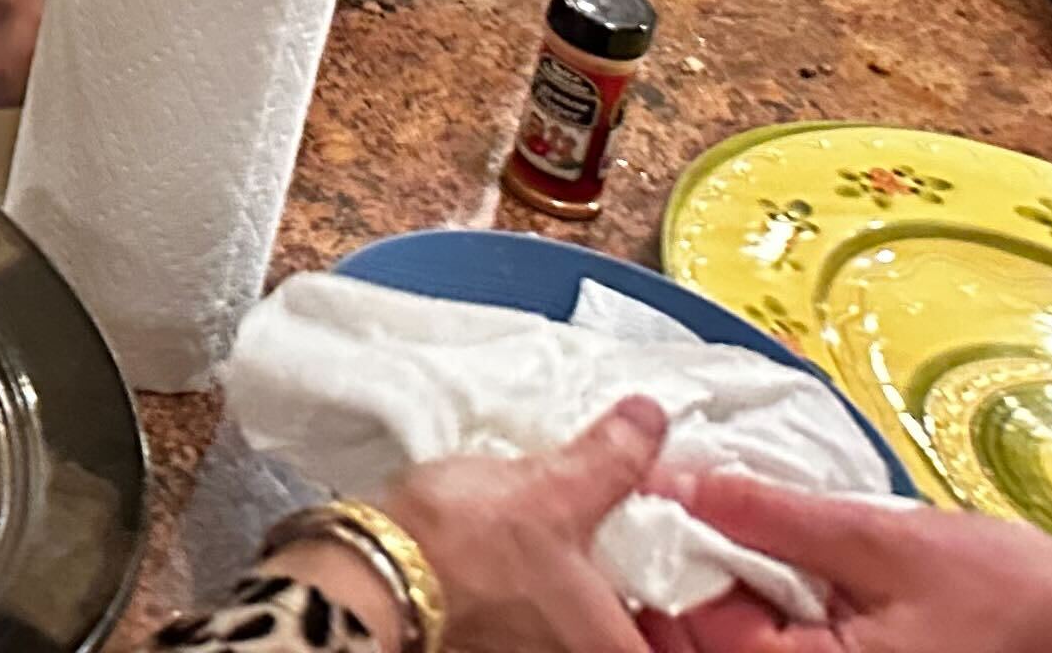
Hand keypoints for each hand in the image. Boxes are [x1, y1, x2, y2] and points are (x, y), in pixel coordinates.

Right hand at [301, 395, 671, 652]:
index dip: (684, 580)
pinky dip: (538, 584)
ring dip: (577, 578)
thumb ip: (612, 459)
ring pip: (578, 617)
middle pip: (632, 620)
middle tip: (618, 521)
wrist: (366, 575)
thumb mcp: (549, 489)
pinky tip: (520, 545)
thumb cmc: (459, 554)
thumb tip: (650, 421)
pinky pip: (537, 616)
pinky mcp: (491, 645)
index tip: (672, 534)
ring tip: (561, 526)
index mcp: (616, 648)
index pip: (685, 623)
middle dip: (625, 573)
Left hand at [654, 464, 1051, 652]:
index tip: (646, 508)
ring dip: (723, 598)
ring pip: (744, 647)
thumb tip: (681, 486)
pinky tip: (764, 563)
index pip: (701, 635)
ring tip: (717, 529)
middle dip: (686, 586)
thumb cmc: (1009, 597)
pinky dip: (764, 611)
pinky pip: (784, 647)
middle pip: (712, 646)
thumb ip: (774, 517)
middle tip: (668, 514)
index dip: (667, 570)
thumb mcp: (882, 543)